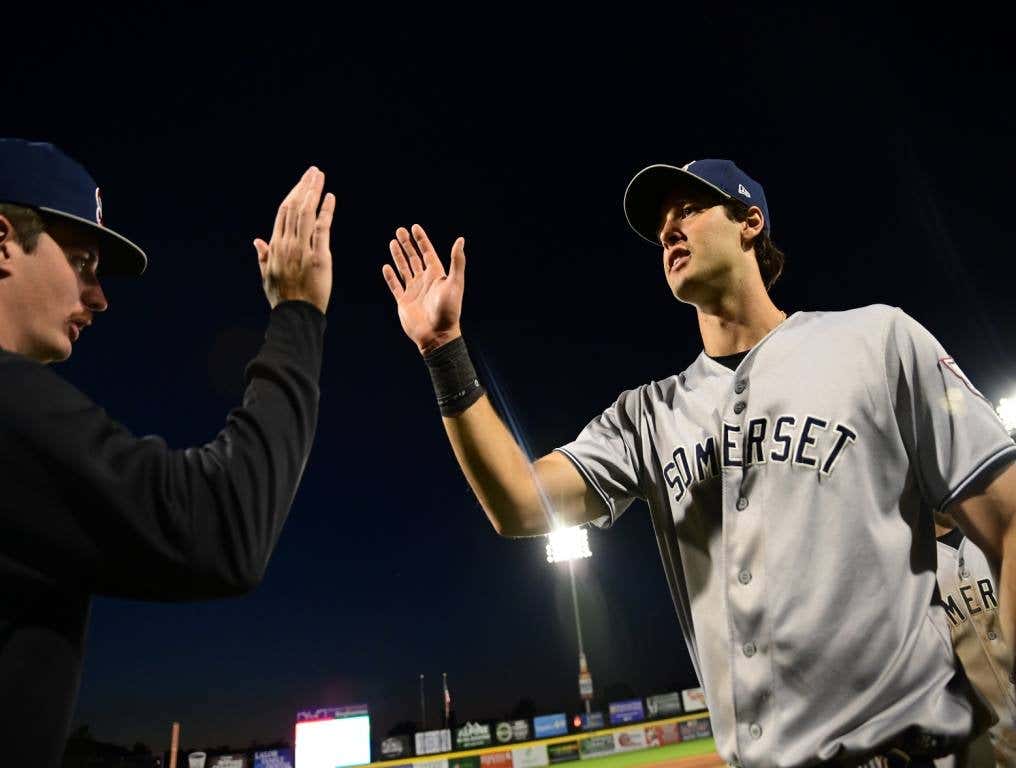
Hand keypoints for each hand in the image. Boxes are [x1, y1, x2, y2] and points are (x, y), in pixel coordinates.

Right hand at [254, 166, 334, 313]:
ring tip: (320, 177)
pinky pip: (322, 229)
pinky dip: (326, 211)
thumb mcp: (267, 276)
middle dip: (303, 186)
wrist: (295, 315)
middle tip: (313, 172)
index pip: (283, 212)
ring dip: (313, 192)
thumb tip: (257, 240)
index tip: (301, 182)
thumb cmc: (282, 298)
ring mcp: (302, 249)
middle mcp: (287, 244)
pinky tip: (330, 197)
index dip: (293, 194)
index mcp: (275, 246)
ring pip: (306, 213)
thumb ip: (263, 256)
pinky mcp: (319, 257)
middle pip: (294, 207)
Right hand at [382, 224, 464, 354]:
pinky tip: (386, 267)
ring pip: (404, 269)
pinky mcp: (404, 302)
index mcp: (436, 275)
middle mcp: (425, 281)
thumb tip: (460, 239)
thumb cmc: (448, 311)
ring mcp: (414, 291)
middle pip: (414, 258)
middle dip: (407, 244)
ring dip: (398, 256)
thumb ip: (457, 262)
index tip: (414, 227)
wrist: (437, 335)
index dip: (421, 239)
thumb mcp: (455, 283)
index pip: (427, 252)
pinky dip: (390, 276)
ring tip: (392, 242)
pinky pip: (395, 286)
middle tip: (399, 230)